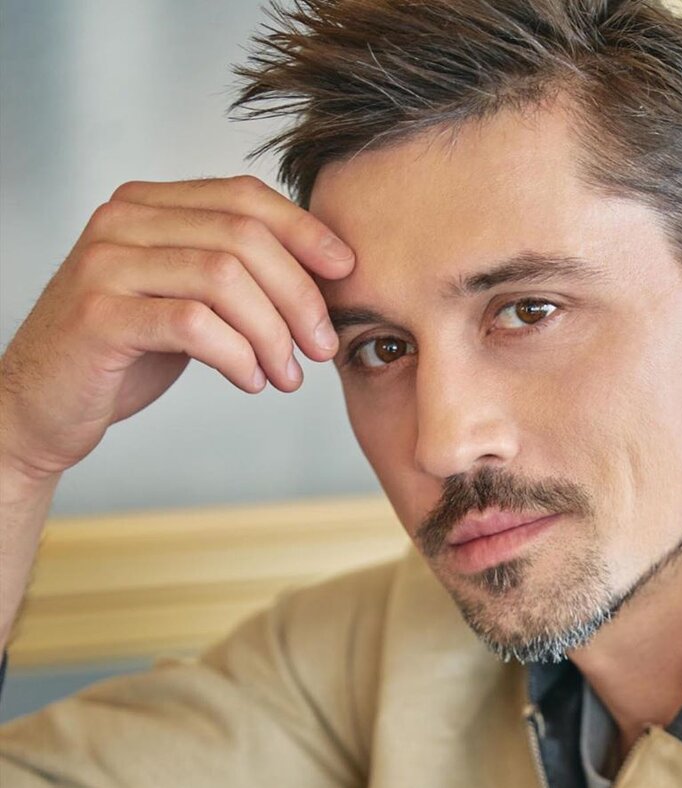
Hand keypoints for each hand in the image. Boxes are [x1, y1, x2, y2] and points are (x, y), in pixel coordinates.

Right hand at [0, 175, 353, 480]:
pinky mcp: (100, 316)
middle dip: (299, 294)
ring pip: (225, 278)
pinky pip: (195, 324)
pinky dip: (238, 355)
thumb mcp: (182, 299)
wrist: (43, 405)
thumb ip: (232, 274)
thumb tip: (323, 274)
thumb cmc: (124, 353)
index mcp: (148, 205)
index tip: (346, 273)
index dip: (305, 231)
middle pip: (244, 236)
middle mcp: (123, 221)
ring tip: (288, 375)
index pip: (244, 196)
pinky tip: (251, 381)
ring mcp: (106, 264)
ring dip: (273, 333)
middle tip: (322, 346)